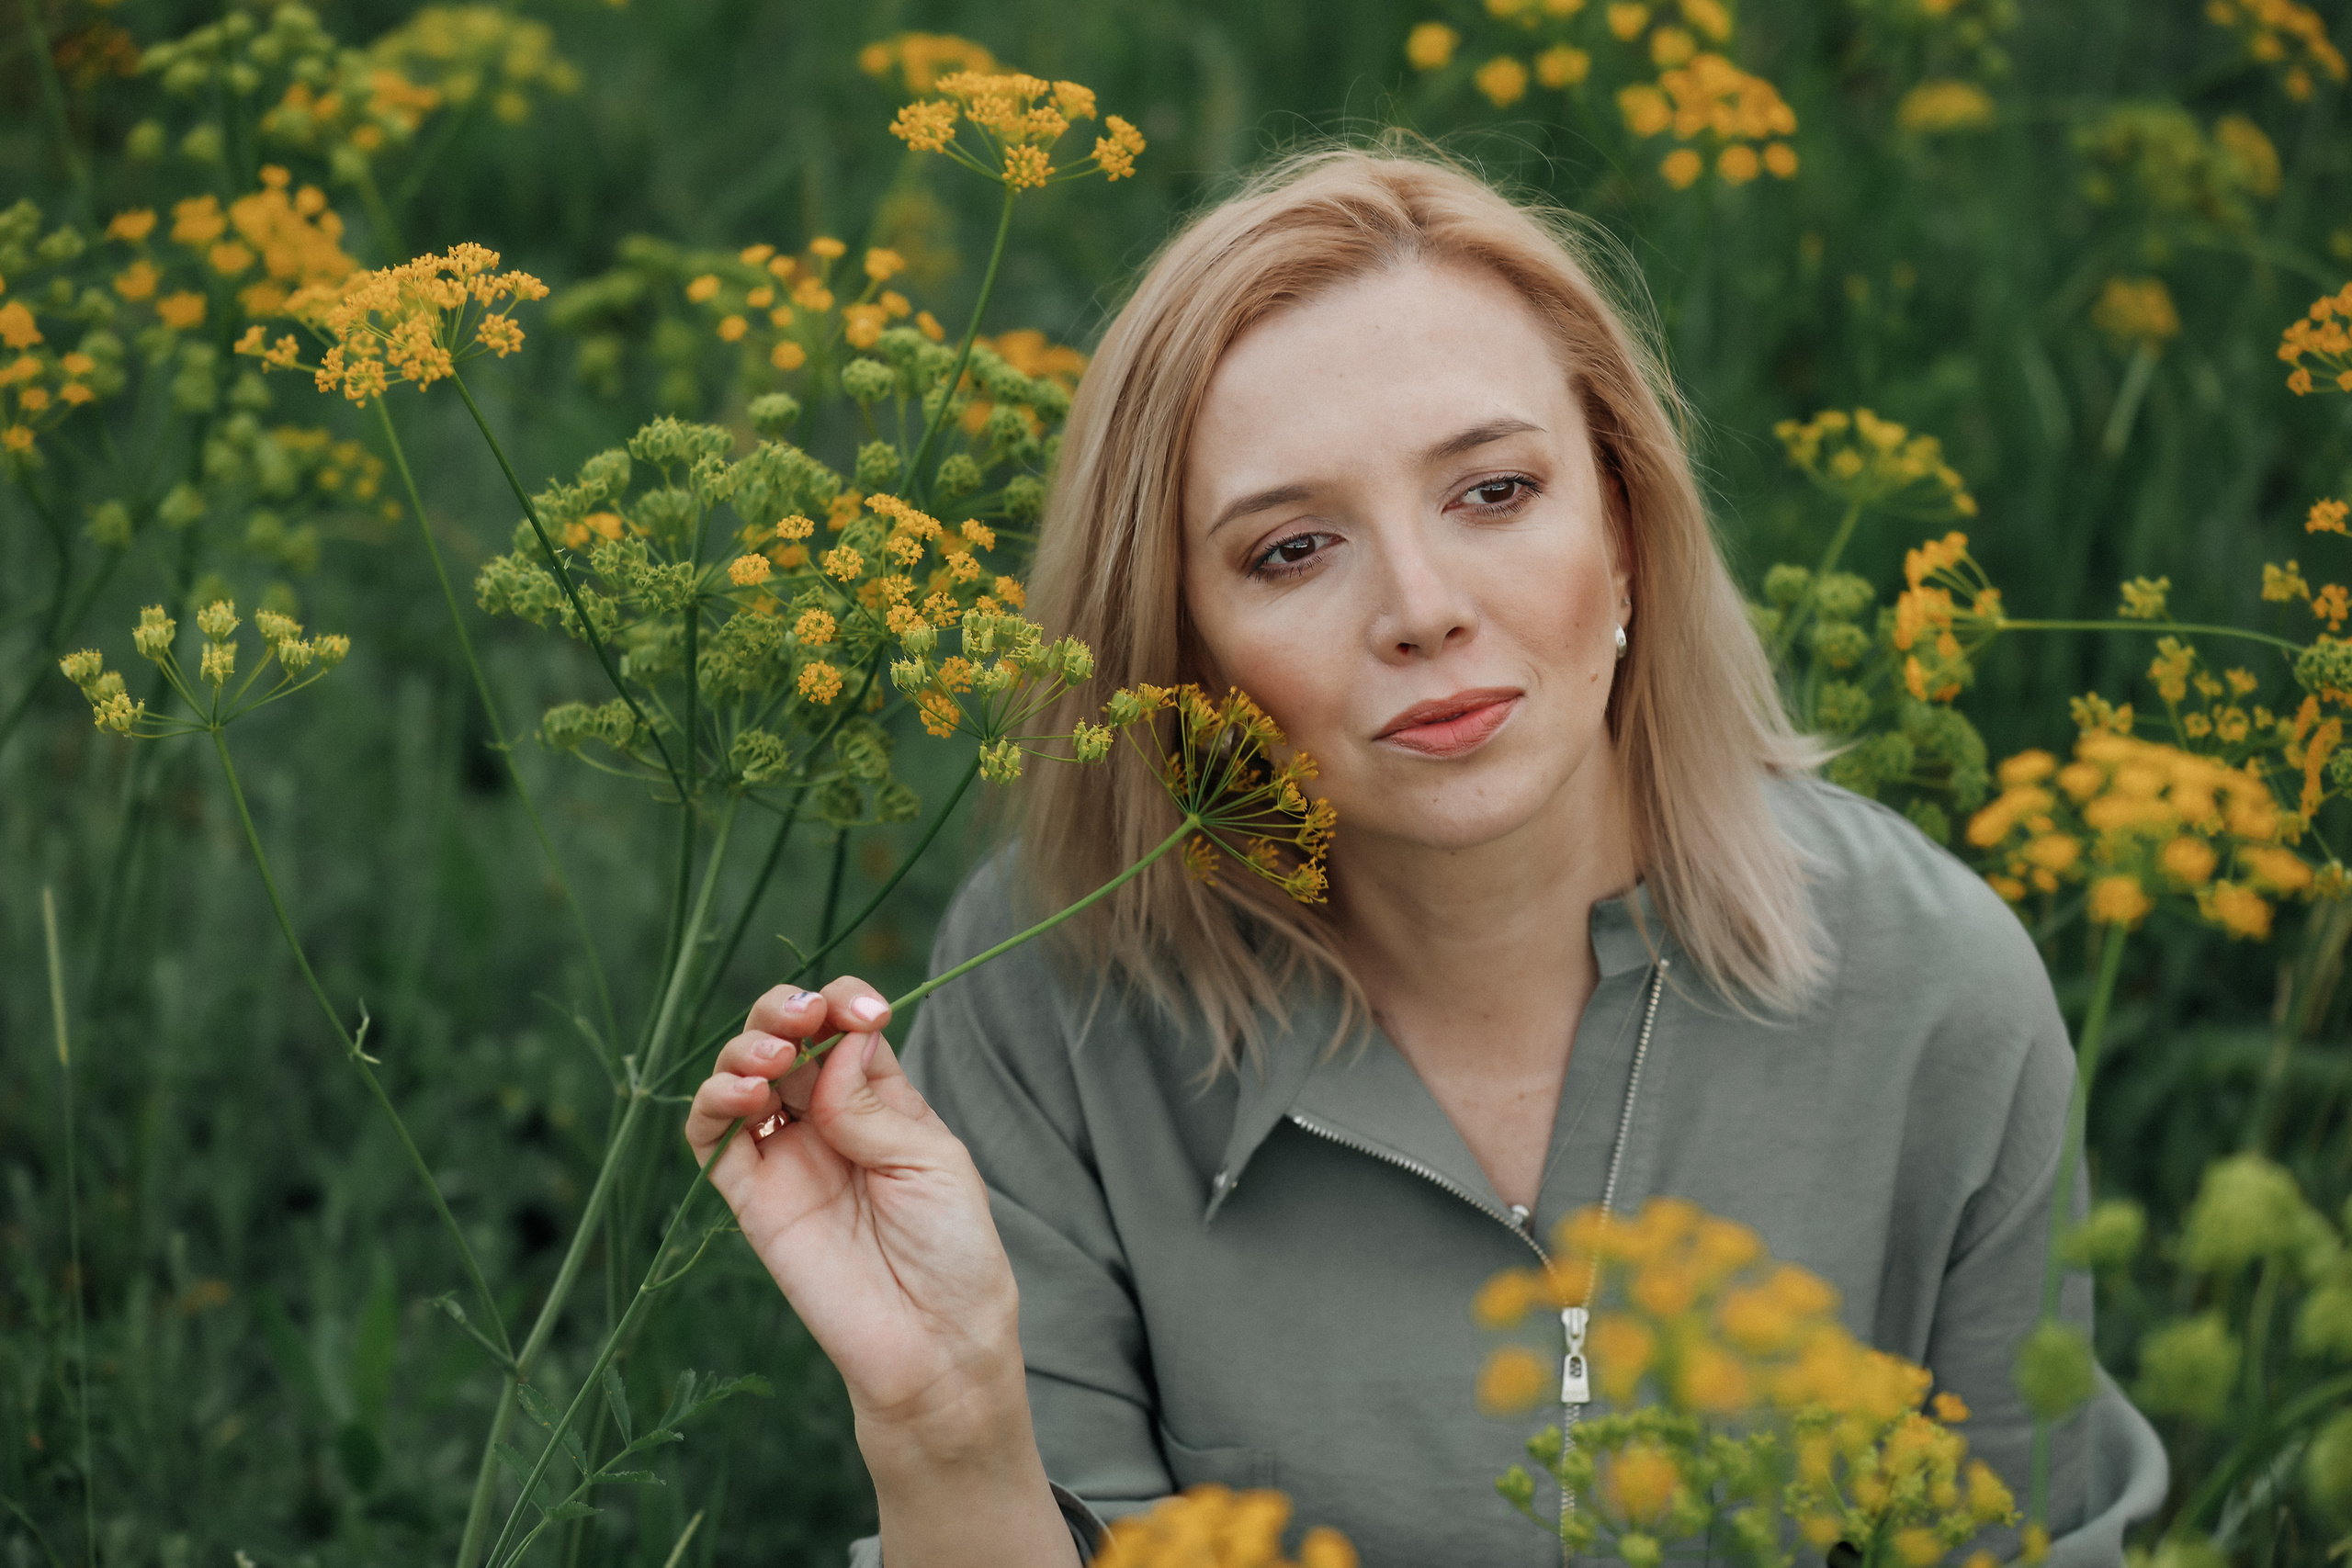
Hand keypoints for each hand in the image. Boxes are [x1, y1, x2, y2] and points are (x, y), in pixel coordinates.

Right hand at [685, 978, 1023, 1444]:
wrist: (933, 1343)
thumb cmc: (952, 1250)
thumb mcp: (930, 1161)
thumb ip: (871, 1106)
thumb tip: (836, 1044)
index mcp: (882, 1101)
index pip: (845, 1029)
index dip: (844, 1003)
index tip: (863, 1012)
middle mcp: (827, 1121)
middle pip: (785, 1038)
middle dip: (784, 1010)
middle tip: (800, 1022)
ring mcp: (787, 1158)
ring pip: (739, 1077)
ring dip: (745, 1048)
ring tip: (773, 1062)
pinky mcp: (751, 1200)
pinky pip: (710, 1140)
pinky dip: (713, 1103)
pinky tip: (744, 1096)